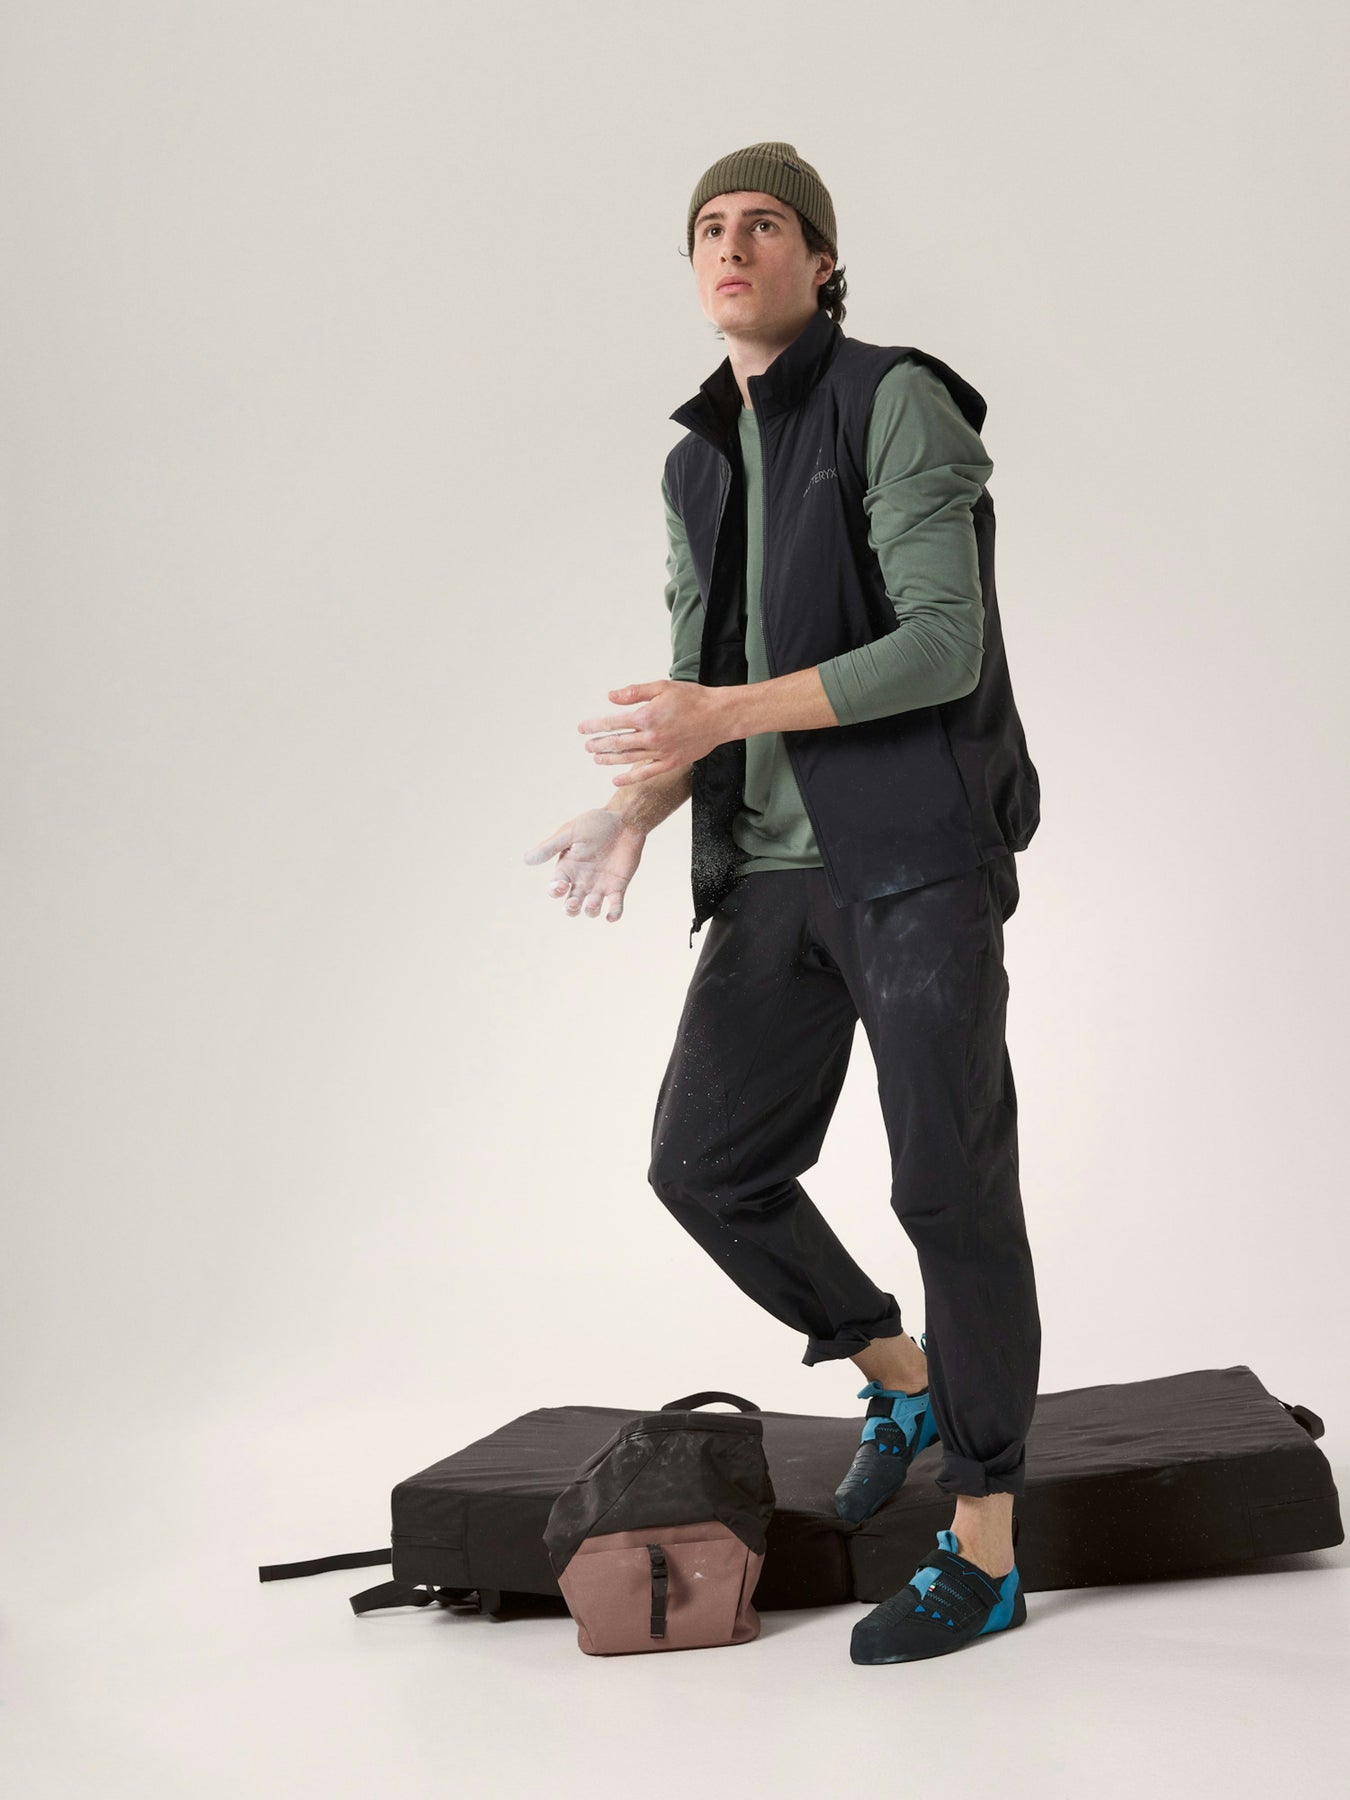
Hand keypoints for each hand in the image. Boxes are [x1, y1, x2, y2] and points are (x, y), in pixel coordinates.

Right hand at [523, 808, 646, 921]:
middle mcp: (582, 880)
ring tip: (593, 901)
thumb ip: (550, 847)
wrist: (625, 820)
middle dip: (570, 909)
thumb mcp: (570, 833)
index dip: (556, 891)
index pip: (556, 888)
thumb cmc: (596, 823)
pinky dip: (614, 914)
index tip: (562, 884)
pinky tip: (612, 916)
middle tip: (574, 902)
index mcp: (568, 868)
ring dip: (590, 911)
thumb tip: (526, 860)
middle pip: (571, 905)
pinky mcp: (618, 886)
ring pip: (591, 910)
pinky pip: (615, 907)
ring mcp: (600, 885)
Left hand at [578, 681, 731, 784]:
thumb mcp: (662, 687)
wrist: (720, 716)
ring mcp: (661, 752)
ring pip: (627, 758)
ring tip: (596, 758)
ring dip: (609, 759)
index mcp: (646, 716)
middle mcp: (651, 737)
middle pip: (617, 743)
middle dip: (598, 743)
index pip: (613, 722)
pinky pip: (646, 773)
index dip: (595, 726)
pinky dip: (629, 778)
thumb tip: (610, 696)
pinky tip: (616, 780)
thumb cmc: (693, 699)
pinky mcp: (671, 762)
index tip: (583, 728)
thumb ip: (634, 692)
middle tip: (587, 745)